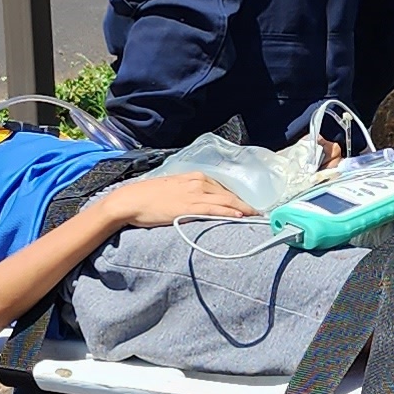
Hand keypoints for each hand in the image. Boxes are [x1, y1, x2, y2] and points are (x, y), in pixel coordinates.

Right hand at [115, 171, 254, 226]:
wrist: (131, 201)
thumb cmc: (149, 197)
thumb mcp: (173, 189)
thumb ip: (189, 193)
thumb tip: (201, 202)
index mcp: (196, 177)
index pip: (224, 188)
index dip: (238, 198)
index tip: (250, 206)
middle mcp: (199, 182)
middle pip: (229, 194)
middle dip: (246, 204)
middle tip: (261, 213)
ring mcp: (195, 193)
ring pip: (226, 201)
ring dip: (244, 209)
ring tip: (257, 217)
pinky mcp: (190, 206)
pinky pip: (215, 209)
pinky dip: (229, 212)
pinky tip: (241, 216)